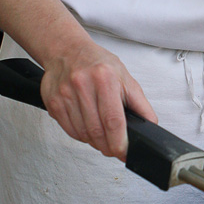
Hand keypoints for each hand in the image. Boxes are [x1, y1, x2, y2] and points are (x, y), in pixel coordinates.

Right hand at [41, 42, 157, 159]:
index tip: (124, 153)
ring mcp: (65, 94)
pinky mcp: (53, 102)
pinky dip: (81, 135)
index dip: (119, 143)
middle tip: (114, 148)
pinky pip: (69, 131)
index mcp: (104, 78)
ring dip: (95, 142)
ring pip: (82, 134)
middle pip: (97, 131)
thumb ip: (140, 104)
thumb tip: (151, 126)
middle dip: (108, 147)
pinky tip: (88, 127)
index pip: (113, 121)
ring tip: (101, 134)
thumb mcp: (125, 78)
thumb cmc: (98, 64)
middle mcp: (82, 85)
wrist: (67, 50)